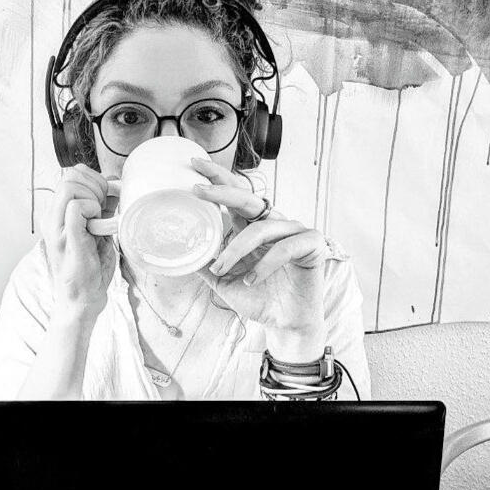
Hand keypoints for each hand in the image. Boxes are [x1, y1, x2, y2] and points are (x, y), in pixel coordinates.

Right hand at [41, 163, 119, 322]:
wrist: (82, 300)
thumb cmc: (90, 268)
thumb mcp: (97, 229)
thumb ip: (101, 207)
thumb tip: (114, 185)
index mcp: (58, 214)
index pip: (70, 174)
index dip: (92, 178)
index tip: (104, 198)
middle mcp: (53, 218)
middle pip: (69, 175)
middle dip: (94, 184)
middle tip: (103, 207)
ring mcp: (57, 228)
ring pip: (69, 186)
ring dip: (92, 196)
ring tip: (99, 217)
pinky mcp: (67, 239)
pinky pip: (75, 207)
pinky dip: (91, 210)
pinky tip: (97, 226)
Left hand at [190, 158, 328, 358]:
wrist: (287, 324)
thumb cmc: (259, 298)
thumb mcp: (224, 281)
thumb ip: (205, 264)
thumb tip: (177, 253)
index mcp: (254, 226)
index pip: (235, 196)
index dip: (218, 179)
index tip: (195, 165)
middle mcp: (274, 223)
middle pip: (248, 198)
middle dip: (222, 190)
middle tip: (197, 189)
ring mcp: (295, 232)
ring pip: (261, 228)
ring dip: (236, 249)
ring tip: (221, 270)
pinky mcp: (312, 245)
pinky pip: (285, 247)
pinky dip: (266, 264)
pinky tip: (253, 280)